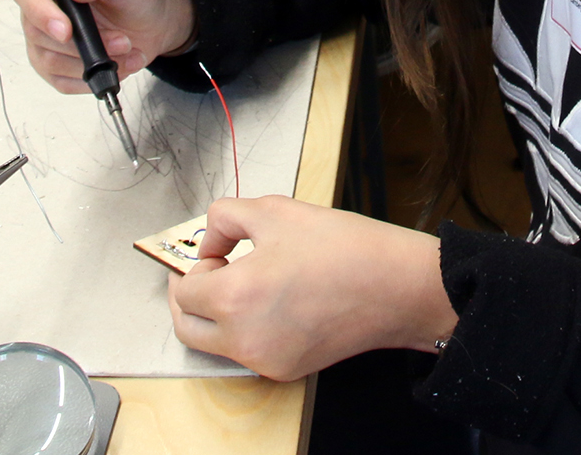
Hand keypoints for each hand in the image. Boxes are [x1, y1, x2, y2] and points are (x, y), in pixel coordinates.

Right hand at [10, 0, 193, 92]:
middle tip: (121, 41)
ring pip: (48, 59)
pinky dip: (91, 78)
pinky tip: (116, 65)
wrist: (154, 20)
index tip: (66, 30)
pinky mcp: (54, 60)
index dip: (40, 11)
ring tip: (126, 50)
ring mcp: (45, 32)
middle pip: (36, 29)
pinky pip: (60, 80)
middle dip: (82, 43)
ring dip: (91, 62)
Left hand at [168, 197, 455, 378]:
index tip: (213, 250)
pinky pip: (249, 352)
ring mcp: (265, 360)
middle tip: (210, 271)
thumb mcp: (274, 210)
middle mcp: (244, 339)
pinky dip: (248, 329)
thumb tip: (209, 240)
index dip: (193, 265)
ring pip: (217, 343)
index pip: (184, 292)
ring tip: (250, 280)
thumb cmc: (342, 246)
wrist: (396, 286)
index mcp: (235, 298)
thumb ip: (225, 218)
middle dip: (190, 298)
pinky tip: (277, 300)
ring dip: (218, 315)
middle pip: (188, 329)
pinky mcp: (286, 370)